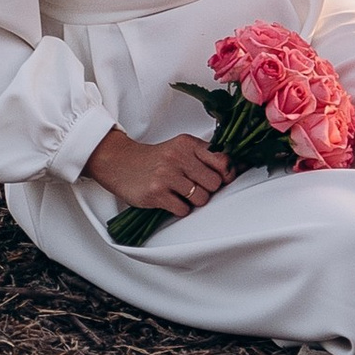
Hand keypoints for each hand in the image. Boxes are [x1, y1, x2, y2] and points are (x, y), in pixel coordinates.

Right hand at [82, 125, 230, 220]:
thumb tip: (234, 169)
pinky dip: (180, 209)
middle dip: (208, 190)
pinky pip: (183, 210)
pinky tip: (171, 200)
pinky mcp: (156, 193)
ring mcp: (166, 175)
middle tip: (196, 187)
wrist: (120, 163)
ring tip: (182, 194)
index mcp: (188, 144)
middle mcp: (178, 157)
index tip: (223, 178)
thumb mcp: (180, 148)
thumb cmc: (155, 159)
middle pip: (214, 183)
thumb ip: (204, 156)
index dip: (227, 173)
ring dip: (194, 201)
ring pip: (201, 198)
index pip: (223, 160)